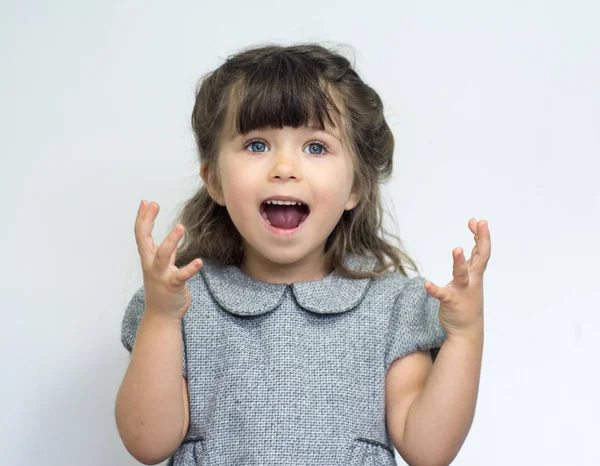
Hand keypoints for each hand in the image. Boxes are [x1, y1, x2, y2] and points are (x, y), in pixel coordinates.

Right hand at [134, 200, 202, 319]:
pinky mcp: (173, 286)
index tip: (147, 202)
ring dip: (170, 241)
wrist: (162, 316)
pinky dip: (190, 268)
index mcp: (149, 259)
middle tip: (153, 204)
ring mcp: (161, 275)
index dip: (143, 218)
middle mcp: (152, 265)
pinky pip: (181, 276)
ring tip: (180, 227)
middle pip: (144, 240)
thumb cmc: (163, 290)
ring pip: (162, 256)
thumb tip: (172, 238)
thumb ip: (166, 253)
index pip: (142, 235)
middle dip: (147, 221)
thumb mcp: (163, 268)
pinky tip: (199, 262)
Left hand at [424, 218, 490, 336]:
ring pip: (462, 275)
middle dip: (482, 240)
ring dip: (459, 263)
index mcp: (475, 274)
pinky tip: (427, 285)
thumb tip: (476, 242)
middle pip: (480, 258)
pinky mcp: (450, 302)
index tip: (479, 221)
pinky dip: (435, 289)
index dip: (482, 236)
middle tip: (480, 223)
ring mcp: (462, 291)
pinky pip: (442, 294)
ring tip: (457, 249)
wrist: (467, 330)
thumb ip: (473, 261)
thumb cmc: (468, 300)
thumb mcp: (473, 277)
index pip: (482, 251)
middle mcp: (472, 280)